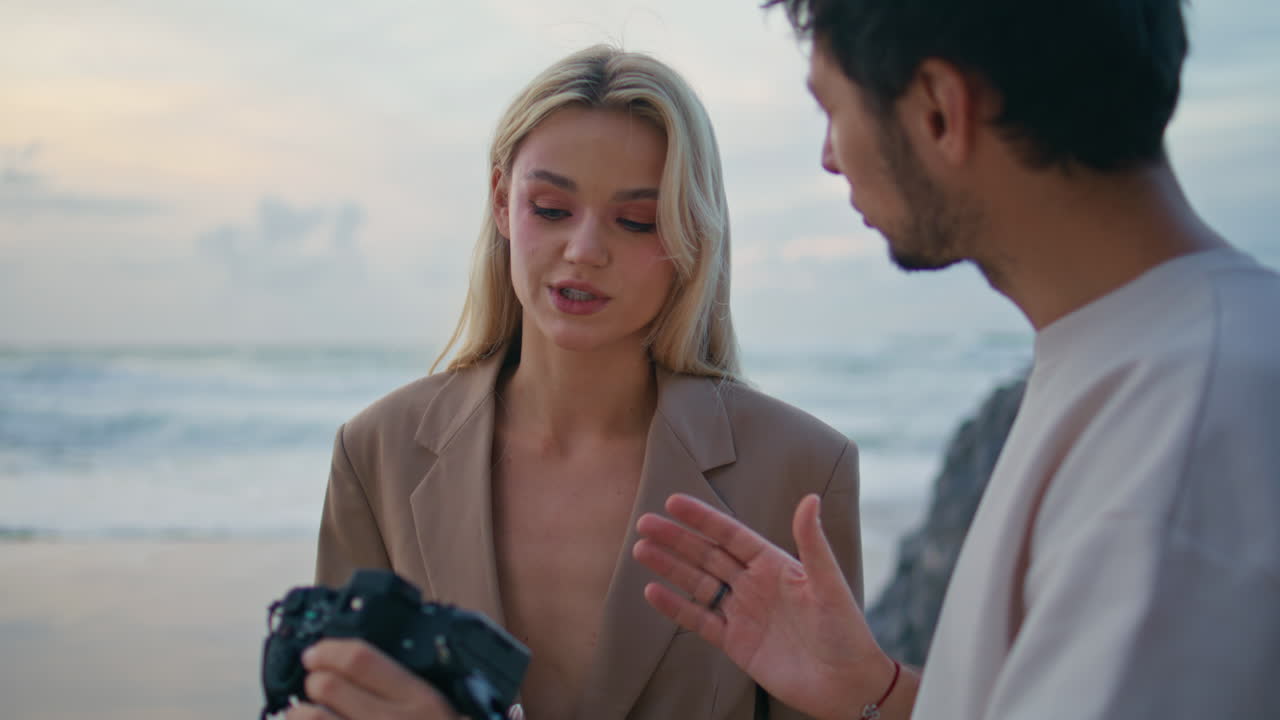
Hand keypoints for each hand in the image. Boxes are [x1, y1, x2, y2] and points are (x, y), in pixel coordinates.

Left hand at [283, 639, 457, 719]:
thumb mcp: (442, 709)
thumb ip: (409, 688)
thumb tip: (360, 665)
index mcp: (420, 699)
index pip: (362, 660)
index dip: (330, 651)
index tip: (318, 653)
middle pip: (328, 686)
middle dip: (314, 681)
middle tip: (317, 684)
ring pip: (310, 718)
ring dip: (300, 713)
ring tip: (305, 713)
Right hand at [633, 493, 895, 719]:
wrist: (846, 684)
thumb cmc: (845, 630)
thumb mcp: (828, 583)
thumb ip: (812, 542)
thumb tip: (810, 498)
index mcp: (774, 565)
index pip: (731, 534)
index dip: (703, 518)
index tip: (674, 501)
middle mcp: (754, 585)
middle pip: (707, 555)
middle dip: (676, 539)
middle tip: (645, 523)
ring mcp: (743, 613)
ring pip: (698, 584)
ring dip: (670, 567)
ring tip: (641, 550)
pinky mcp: (736, 643)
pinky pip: (700, 621)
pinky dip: (676, 607)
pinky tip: (653, 592)